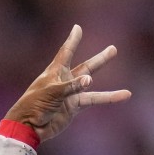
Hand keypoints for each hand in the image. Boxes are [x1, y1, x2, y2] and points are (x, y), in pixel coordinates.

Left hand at [5, 25, 130, 141]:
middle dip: (98, 59)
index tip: (77, 27)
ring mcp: (70, 94)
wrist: (29, 127)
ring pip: (90, 82)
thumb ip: (71, 86)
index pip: (65, 52)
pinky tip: (124, 94)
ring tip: (117, 70)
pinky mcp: (74, 106)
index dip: (72, 40)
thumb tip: (90, 80)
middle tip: (113, 49)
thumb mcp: (52, 92)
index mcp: (54, 72)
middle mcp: (64, 81)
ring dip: (104, 75)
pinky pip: (94, 99)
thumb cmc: (34, 106)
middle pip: (84, 67)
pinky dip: (109, 98)